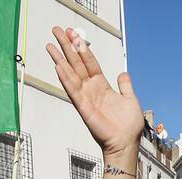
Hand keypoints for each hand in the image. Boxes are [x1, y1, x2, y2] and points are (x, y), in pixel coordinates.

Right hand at [46, 27, 142, 171]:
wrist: (125, 144)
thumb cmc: (128, 127)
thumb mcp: (130, 100)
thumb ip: (125, 86)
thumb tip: (123, 74)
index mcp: (102, 87)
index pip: (89, 62)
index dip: (82, 47)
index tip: (73, 34)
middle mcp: (92, 90)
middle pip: (77, 63)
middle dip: (67, 46)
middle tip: (57, 30)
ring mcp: (86, 98)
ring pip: (71, 74)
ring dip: (60, 58)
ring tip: (51, 44)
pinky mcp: (84, 108)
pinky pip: (73, 90)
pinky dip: (66, 78)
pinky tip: (58, 65)